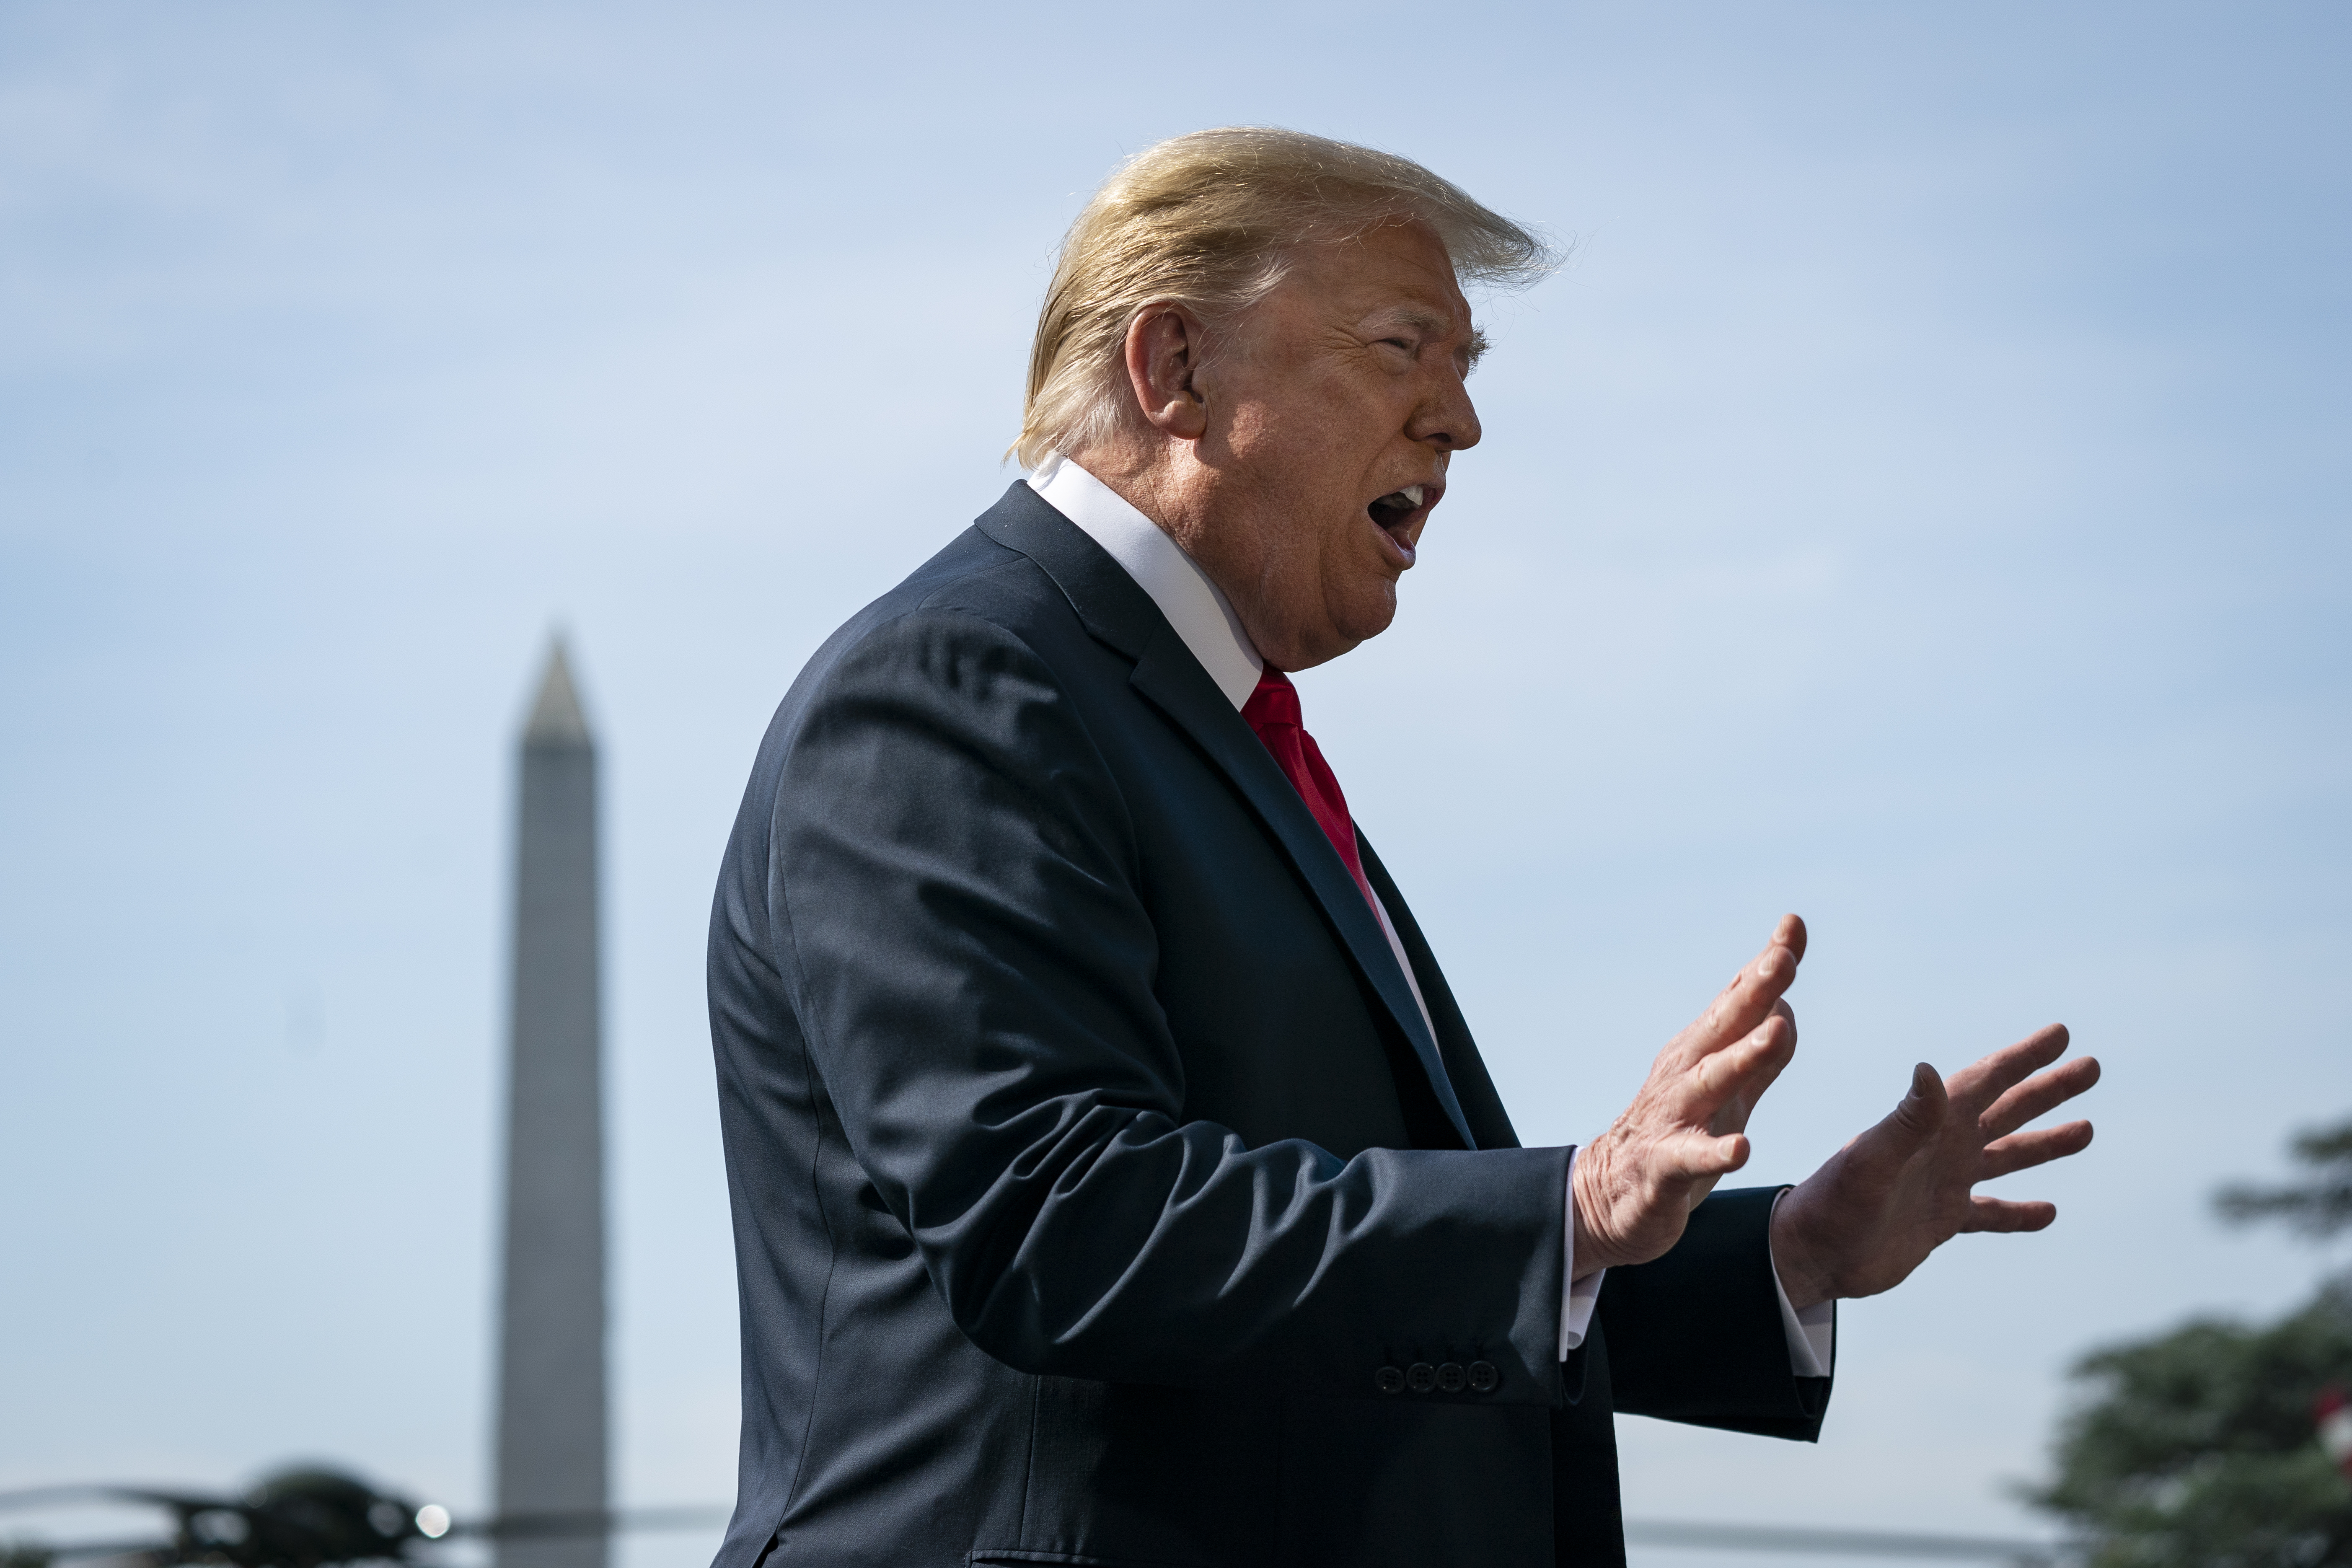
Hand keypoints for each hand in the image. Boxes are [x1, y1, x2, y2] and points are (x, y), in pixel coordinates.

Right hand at [1571, 915, 1806, 1274]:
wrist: (1608, 1198)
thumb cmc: (1675, 1139)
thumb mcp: (1727, 1096)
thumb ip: (1759, 1058)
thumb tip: (1787, 1011)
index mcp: (1700, 1054)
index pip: (1738, 1001)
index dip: (1765, 965)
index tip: (1793, 924)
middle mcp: (1684, 1075)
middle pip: (1723, 1027)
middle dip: (1753, 991)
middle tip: (1783, 957)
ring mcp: (1672, 1118)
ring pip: (1710, 1081)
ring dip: (1742, 1055)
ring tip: (1774, 1032)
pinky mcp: (1664, 1166)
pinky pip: (1690, 1157)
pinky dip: (1716, 1152)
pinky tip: (1743, 1149)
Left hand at [1769, 1025, 2099, 1310]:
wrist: (1810, 1254)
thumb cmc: (1832, 1203)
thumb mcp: (1871, 1159)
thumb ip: (1907, 1120)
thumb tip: (1928, 1070)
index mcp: (1929, 1125)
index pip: (1987, 1081)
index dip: (2025, 1057)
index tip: (2061, 1034)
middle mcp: (1942, 1147)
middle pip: (2008, 1110)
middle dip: (2049, 1089)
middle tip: (2092, 1066)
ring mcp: (1944, 1182)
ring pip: (2008, 1155)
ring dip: (2045, 1143)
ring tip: (2087, 1129)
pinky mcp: (1941, 1219)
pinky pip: (1992, 1214)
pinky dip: (2019, 1212)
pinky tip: (2049, 1211)